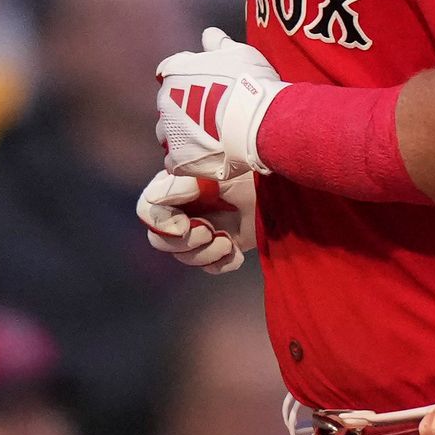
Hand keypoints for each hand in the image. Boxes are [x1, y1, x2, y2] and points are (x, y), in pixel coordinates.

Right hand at [137, 166, 256, 273]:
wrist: (287, 182)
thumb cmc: (250, 168)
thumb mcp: (214, 170)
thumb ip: (181, 181)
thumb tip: (156, 197)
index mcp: (177, 186)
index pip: (148, 210)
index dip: (160, 223)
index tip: (184, 224)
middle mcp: (186, 207)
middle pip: (160, 240)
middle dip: (184, 243)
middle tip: (208, 233)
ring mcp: (205, 227)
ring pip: (184, 256)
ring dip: (205, 254)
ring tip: (227, 243)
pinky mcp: (226, 243)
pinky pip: (210, 266)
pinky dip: (221, 263)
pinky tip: (236, 253)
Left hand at [154, 28, 285, 186]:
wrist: (256, 121)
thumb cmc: (250, 83)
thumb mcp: (239, 53)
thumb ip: (219, 44)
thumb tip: (208, 34)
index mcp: (175, 72)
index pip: (167, 71)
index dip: (184, 78)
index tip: (199, 85)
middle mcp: (166, 100)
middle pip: (167, 105)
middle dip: (183, 108)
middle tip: (210, 114)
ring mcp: (170, 131)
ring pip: (167, 134)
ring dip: (181, 135)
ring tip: (206, 138)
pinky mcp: (177, 158)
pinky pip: (174, 161)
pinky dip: (185, 160)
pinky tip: (203, 157)